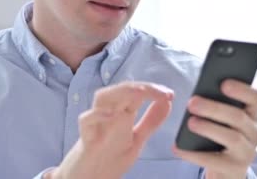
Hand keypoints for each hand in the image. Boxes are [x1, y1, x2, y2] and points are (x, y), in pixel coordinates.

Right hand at [48, 81, 174, 178]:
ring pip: (102, 98)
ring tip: (139, 93)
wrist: (87, 178)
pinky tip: (111, 115)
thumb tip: (167, 102)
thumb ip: (150, 122)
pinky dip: (97, 115)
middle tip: (162, 93)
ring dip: (120, 92)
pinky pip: (85, 121)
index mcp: (122, 115)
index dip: (153, 89)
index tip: (170, 94)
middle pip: (120, 90)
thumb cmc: (108, 158)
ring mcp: (96, 125)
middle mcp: (109, 115)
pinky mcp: (86, 138)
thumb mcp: (136, 139)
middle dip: (141, 87)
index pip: (136, 93)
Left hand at [172, 79, 256, 178]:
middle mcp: (254, 133)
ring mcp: (247, 152)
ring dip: (209, 128)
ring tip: (190, 123)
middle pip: (238, 116)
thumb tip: (198, 96)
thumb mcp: (220, 120)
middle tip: (192, 103)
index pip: (256, 99)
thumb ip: (215, 105)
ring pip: (232, 138)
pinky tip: (178, 147)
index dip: (242, 90)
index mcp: (251, 115)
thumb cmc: (218, 135)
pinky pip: (215, 160)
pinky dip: (193, 154)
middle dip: (214, 108)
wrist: (224, 169)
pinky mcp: (235, 169)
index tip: (224, 83)